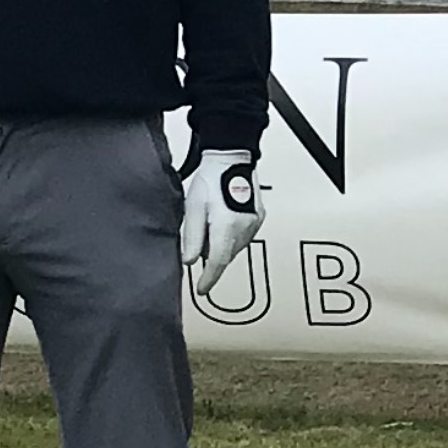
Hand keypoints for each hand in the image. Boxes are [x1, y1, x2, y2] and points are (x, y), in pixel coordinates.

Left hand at [180, 151, 263, 299]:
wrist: (231, 158)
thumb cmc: (211, 177)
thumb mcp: (193, 208)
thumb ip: (191, 237)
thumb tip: (189, 260)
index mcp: (226, 226)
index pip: (217, 262)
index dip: (208, 279)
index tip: (201, 290)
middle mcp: (244, 228)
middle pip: (226, 257)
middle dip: (212, 260)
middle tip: (198, 249)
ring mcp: (254, 224)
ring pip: (235, 248)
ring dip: (221, 248)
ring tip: (209, 228)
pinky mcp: (258, 219)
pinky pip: (243, 238)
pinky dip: (231, 238)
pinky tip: (221, 224)